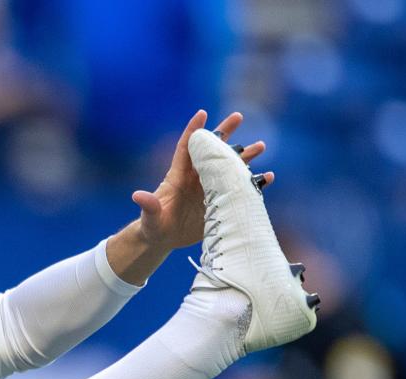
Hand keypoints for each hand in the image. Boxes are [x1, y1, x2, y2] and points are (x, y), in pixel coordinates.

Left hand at [131, 109, 273, 251]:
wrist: (164, 239)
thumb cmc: (154, 225)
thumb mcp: (150, 217)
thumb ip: (148, 205)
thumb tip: (137, 195)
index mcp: (178, 176)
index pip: (186, 148)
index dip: (193, 130)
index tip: (202, 112)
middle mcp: (196, 177)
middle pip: (212, 150)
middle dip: (225, 133)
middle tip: (238, 115)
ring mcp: (209, 188)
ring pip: (229, 167)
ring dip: (245, 156)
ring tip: (261, 145)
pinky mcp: (219, 202)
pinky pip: (239, 189)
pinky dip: (254, 183)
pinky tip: (268, 177)